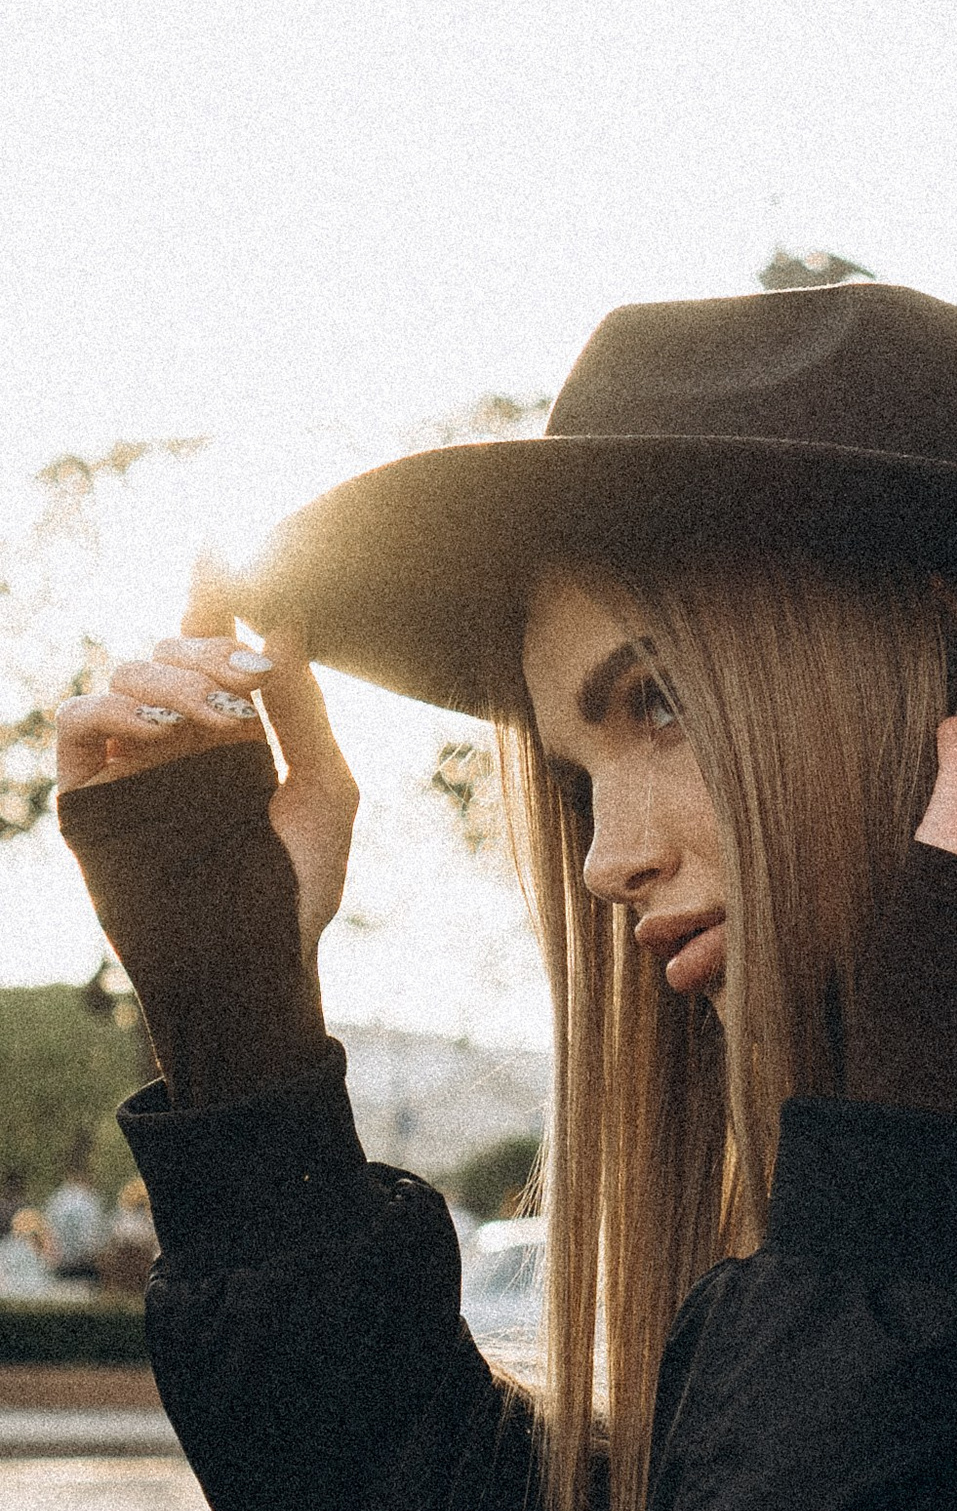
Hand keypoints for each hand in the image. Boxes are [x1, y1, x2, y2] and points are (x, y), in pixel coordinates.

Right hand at [55, 567, 359, 972]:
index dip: (212, 595)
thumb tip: (285, 622)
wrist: (258, 965)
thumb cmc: (299, 888)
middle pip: (169, 647)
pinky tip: (164, 727)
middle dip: (211, 647)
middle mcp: (175, 737)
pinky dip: (115, 705)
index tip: (223, 544)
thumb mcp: (325, 789)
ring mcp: (128, 763)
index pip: (212, 645)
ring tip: (223, 715)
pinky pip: (77, 720)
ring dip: (173, 674)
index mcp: (230, 729)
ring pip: (124, 671)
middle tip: (253, 677)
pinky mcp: (87, 795)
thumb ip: (303, 709)